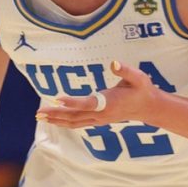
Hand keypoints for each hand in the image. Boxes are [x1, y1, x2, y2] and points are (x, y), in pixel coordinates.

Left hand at [35, 61, 161, 128]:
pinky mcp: (97, 121)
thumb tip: (113, 62)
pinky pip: (77, 124)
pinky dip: (64, 122)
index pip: (87, 103)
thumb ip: (126, 71)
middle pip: (75, 116)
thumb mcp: (138, 77)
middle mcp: (101, 114)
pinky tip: (53, 120)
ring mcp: (98, 120)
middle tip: (38, 112)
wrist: (148, 107)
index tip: (57, 97)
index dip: (72, 102)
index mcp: (109, 103)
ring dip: (56, 120)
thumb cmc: (142, 90)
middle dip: (56, 114)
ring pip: (74, 122)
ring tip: (39, 117)